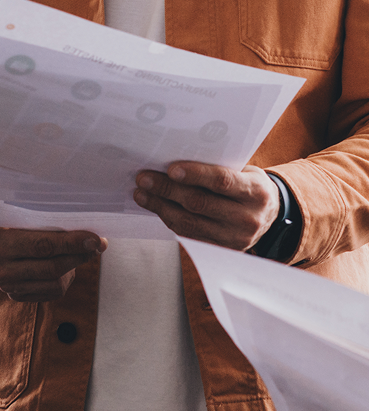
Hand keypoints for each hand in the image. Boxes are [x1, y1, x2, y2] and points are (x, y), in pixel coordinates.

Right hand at [0, 227, 105, 301]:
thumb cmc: (7, 222)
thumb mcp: (19, 214)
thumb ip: (46, 221)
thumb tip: (84, 228)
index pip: (43, 246)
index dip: (72, 243)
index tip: (95, 238)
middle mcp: (1, 269)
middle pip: (53, 267)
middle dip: (80, 255)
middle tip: (98, 244)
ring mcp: (8, 286)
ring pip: (56, 284)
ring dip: (75, 268)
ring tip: (82, 253)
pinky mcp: (18, 296)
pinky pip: (52, 293)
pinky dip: (66, 279)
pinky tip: (67, 266)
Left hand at [133, 162, 279, 250]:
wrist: (269, 217)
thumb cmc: (250, 187)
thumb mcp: (246, 172)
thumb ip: (220, 168)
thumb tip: (176, 159)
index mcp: (256, 193)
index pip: (222, 181)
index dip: (196, 174)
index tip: (171, 168)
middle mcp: (247, 218)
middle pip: (200, 203)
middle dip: (167, 189)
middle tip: (144, 178)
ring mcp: (234, 238)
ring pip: (189, 222)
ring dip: (160, 206)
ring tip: (142, 193)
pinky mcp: (220, 250)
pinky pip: (189, 235)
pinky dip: (169, 219)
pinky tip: (156, 207)